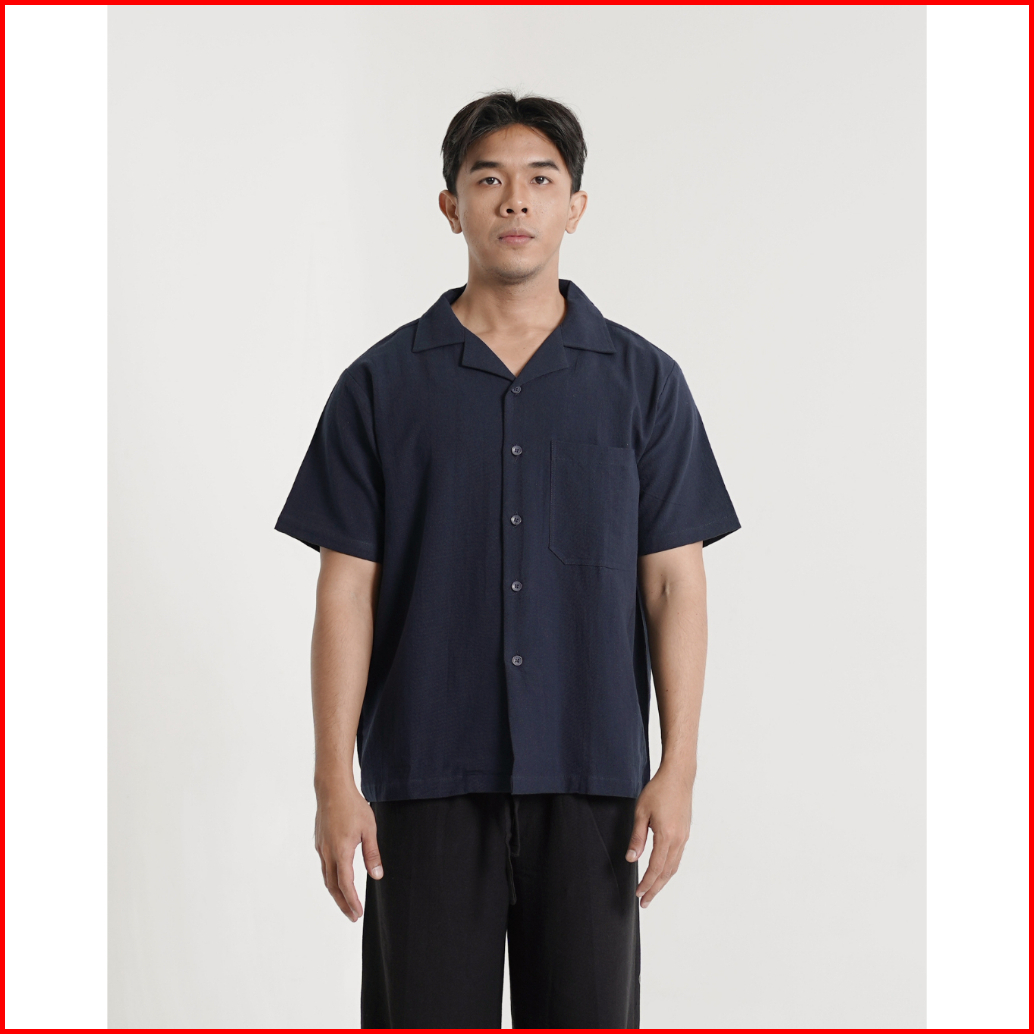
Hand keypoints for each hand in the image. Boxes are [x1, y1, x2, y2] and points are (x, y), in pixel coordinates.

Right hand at [314, 778, 382, 921]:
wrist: (332, 788)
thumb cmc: (353, 806)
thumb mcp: (369, 829)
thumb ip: (372, 854)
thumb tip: (377, 876)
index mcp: (341, 852)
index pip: (346, 884)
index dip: (352, 901)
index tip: (358, 913)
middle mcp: (327, 853)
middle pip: (333, 886)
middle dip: (342, 903)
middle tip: (352, 916)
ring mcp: (321, 847)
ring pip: (326, 877)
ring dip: (336, 892)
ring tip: (345, 902)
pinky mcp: (319, 841)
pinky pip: (324, 866)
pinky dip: (331, 878)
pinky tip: (338, 878)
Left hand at [625, 764, 693, 907]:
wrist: (679, 776)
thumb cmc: (658, 790)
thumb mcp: (641, 812)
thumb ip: (637, 837)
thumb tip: (631, 859)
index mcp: (666, 836)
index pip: (655, 868)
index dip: (646, 883)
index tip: (638, 894)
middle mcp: (678, 840)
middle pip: (666, 872)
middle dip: (655, 889)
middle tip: (645, 902)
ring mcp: (684, 836)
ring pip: (674, 866)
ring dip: (663, 881)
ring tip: (652, 891)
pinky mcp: (686, 832)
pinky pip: (678, 857)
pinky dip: (669, 869)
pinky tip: (662, 871)